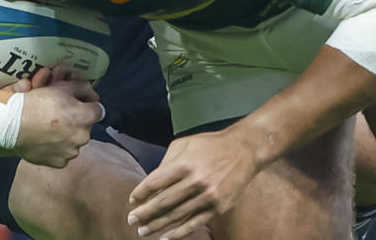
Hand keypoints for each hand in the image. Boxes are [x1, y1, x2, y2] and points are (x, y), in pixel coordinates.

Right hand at [12, 74, 104, 167]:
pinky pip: (62, 154)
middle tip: (61, 115)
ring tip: (51, 128)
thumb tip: (89, 91)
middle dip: (77, 121)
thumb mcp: (61, 87)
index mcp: (86, 117)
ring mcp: (71, 152)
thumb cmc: (37, 105)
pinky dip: (57, 148)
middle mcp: (83, 137)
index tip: (78, 102)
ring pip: (74, 141)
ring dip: (67, 135)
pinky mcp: (58, 163)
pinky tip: (45, 140)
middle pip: (86, 126)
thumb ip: (80, 87)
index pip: (98, 109)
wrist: (13, 126)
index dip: (87, 104)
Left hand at [127, 129, 262, 238]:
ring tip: (143, 231)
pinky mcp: (218, 207)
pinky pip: (194, 223)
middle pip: (162, 202)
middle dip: (144, 213)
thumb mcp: (185, 144)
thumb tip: (151, 183)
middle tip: (132, 220)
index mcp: (184, 164)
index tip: (132, 200)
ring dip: (157, 225)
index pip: (155, 182)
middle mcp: (195, 181)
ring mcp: (207, 196)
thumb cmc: (210, 145)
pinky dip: (179, 233)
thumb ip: (167, 162)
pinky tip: (166, 237)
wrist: (244, 150)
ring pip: (176, 216)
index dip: (140, 193)